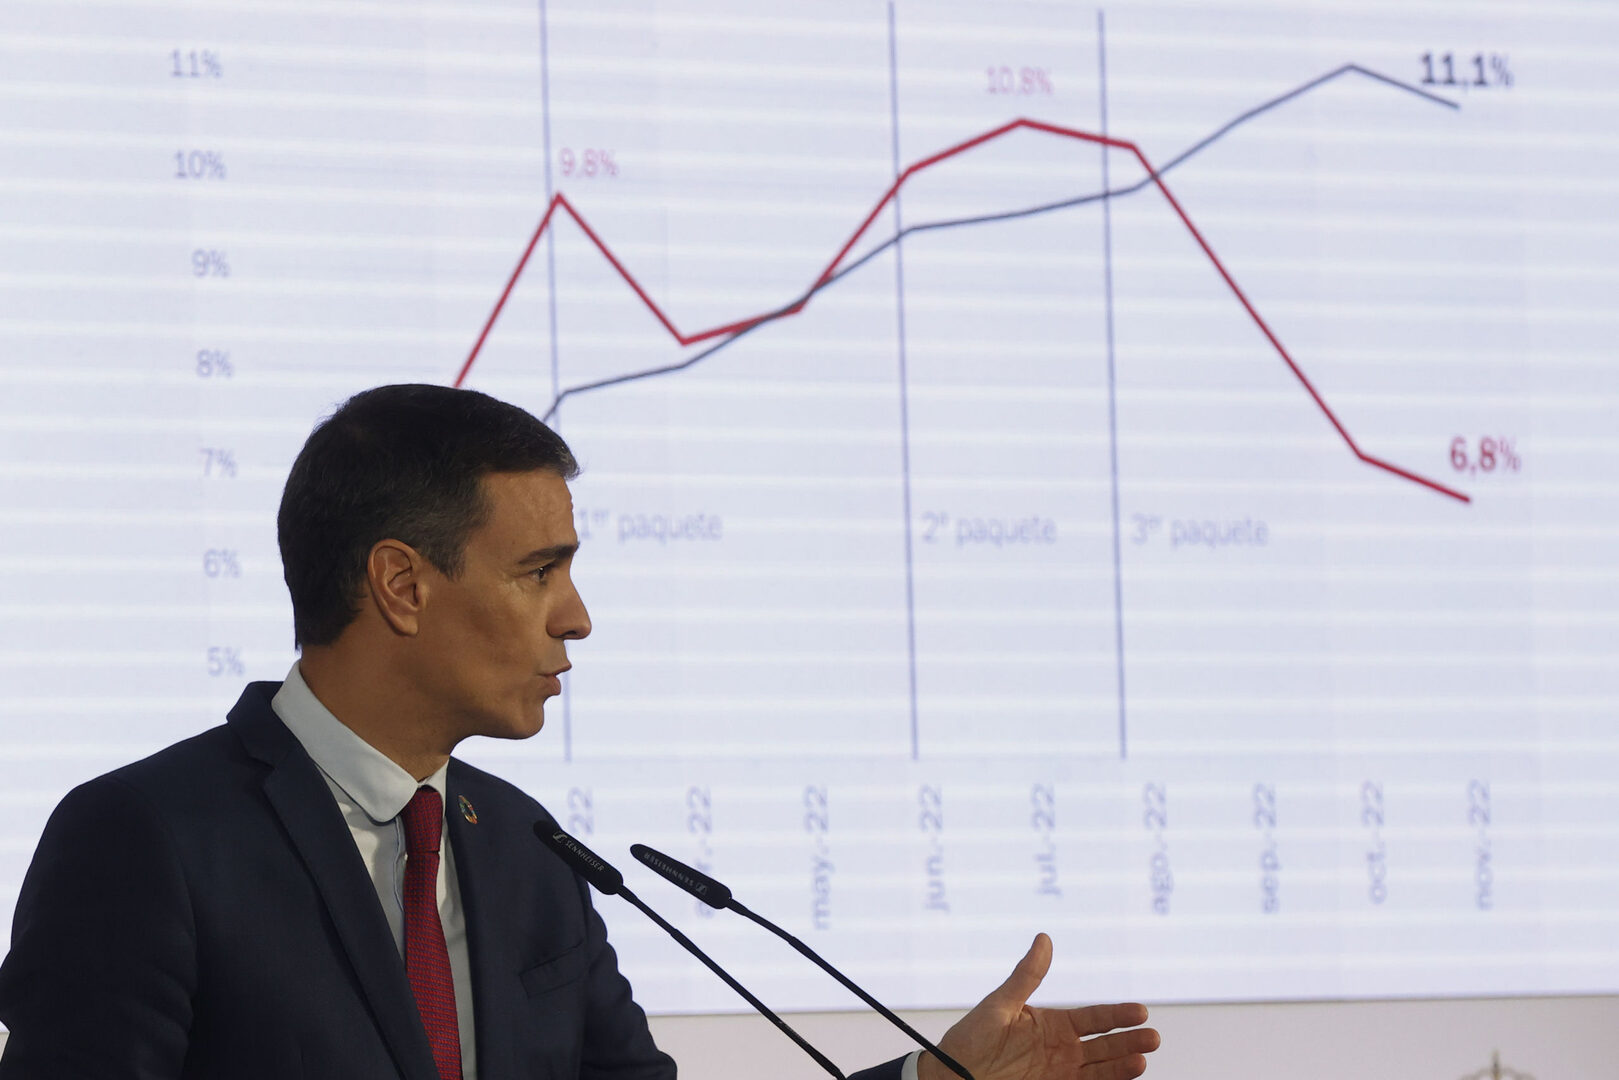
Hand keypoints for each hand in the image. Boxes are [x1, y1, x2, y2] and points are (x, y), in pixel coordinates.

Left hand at [918, 934, 1159, 1079]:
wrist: (953, 1074)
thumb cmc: (971, 1037)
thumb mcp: (1001, 1004)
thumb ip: (1027, 976)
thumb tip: (1044, 938)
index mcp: (1053, 1024)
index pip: (1095, 1019)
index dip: (1118, 1015)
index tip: (1141, 1012)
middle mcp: (1062, 1049)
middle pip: (1105, 1045)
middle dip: (1129, 1041)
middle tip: (1153, 1038)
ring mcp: (1060, 1072)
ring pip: (1101, 1068)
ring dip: (1122, 1065)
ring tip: (1143, 1060)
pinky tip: (1124, 1075)